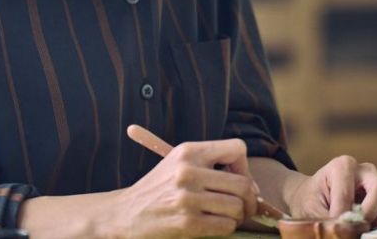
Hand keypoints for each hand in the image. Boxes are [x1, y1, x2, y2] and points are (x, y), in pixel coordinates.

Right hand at [110, 138, 258, 237]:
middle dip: (250, 199)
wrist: (125, 214)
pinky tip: (215, 226)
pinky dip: (226, 228)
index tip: (238, 179)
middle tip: (245, 207)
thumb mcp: (178, 164)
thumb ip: (210, 165)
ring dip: (238, 216)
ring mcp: (187, 198)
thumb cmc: (158, 190)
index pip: (237, 149)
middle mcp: (188, 171)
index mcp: (188, 152)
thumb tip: (252, 186)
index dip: (244, 166)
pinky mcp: (187, 222)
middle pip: (243, 184)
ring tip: (228, 217)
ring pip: (237, 207)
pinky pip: (225, 226)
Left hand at [285, 155, 376, 226]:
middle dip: (373, 211)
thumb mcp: (311, 211)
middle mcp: (364, 169)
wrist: (314, 196)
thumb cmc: (313, 202)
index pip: (348, 192)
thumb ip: (327, 221)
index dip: (344, 214)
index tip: (338, 225)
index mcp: (342, 166)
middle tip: (363, 225)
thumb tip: (346, 230)